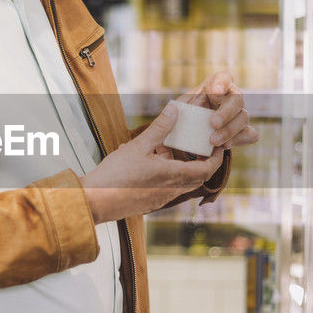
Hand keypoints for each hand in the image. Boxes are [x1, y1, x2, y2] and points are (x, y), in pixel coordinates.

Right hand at [79, 102, 223, 224]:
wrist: (94, 202)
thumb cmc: (115, 175)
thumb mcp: (138, 146)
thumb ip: (159, 129)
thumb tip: (175, 110)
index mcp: (172, 177)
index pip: (206, 169)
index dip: (216, 156)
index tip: (217, 144)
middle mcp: (171, 191)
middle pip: (196, 176)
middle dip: (200, 160)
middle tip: (198, 143)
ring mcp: (160, 199)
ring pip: (180, 181)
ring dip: (180, 165)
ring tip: (168, 147)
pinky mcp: (149, 202)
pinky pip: (166, 186)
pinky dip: (166, 172)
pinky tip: (150, 160)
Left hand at [184, 72, 258, 150]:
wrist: (190, 139)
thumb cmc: (185, 118)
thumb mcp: (180, 109)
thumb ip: (180, 107)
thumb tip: (175, 109)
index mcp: (215, 87)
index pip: (223, 78)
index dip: (221, 83)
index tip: (214, 91)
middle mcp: (231, 98)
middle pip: (237, 99)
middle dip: (226, 112)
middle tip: (213, 123)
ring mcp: (239, 114)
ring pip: (244, 117)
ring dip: (229, 130)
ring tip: (214, 142)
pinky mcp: (244, 131)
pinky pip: (250, 134)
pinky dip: (238, 140)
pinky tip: (225, 146)